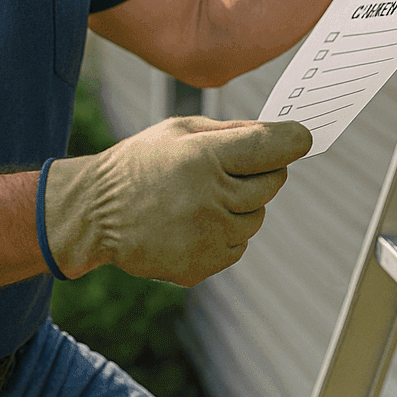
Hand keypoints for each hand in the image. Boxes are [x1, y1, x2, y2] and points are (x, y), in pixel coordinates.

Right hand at [41, 116, 312, 286]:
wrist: (95, 214)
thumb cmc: (140, 163)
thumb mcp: (180, 131)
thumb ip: (233, 131)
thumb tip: (281, 134)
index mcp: (204, 158)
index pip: (274, 148)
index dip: (294, 140)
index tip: (301, 137)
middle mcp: (210, 198)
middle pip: (273, 183)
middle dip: (262, 172)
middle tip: (232, 168)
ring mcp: (208, 237)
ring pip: (257, 218)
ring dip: (242, 206)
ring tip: (202, 198)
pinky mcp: (202, 266)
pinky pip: (238, 246)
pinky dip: (226, 233)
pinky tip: (193, 222)